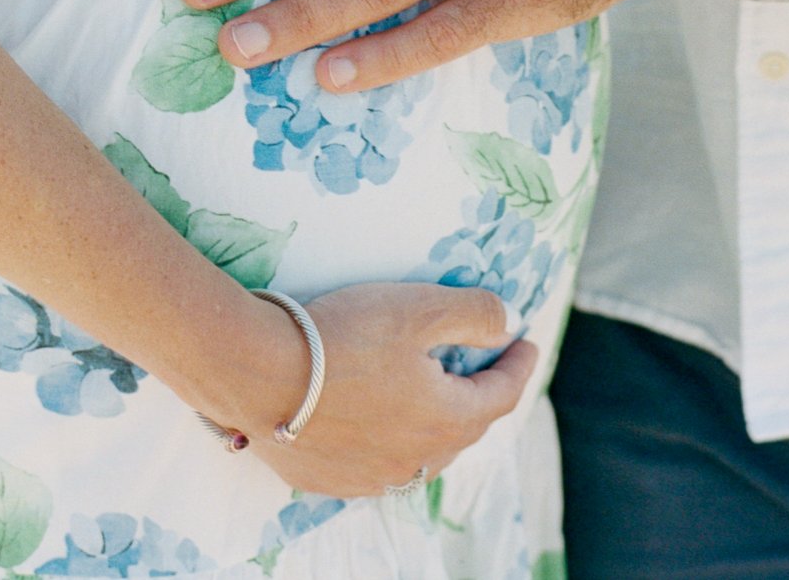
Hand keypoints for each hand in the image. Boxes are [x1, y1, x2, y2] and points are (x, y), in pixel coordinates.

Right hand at [222, 280, 536, 498]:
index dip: (518, 366)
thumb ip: (474, 314)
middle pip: (464, 429)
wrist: (260, 375)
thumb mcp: (421, 308)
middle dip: (481, 396)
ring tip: (438, 395)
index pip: (500, 396)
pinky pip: (379, 464)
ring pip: (423, 453)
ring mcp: (371, 477)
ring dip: (438, 423)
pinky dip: (394, 440)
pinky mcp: (332, 480)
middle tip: (485, 366)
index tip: (528, 343)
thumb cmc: (346, 336)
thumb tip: (507, 325)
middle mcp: (415, 460)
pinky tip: (382, 421)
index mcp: (445, 420)